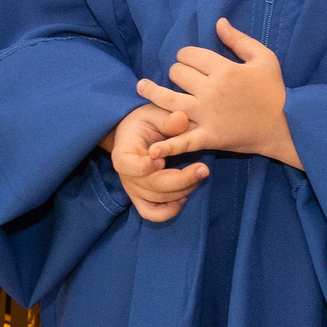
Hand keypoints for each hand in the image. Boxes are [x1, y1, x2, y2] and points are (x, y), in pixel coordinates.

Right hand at [103, 102, 206, 222]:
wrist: (136, 134)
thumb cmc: (145, 122)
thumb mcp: (154, 113)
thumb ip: (168, 118)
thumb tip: (181, 120)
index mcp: (123, 152)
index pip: (126, 165)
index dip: (143, 166)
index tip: (161, 159)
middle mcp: (126, 175)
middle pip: (150, 185)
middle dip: (180, 179)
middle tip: (203, 168)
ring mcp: (133, 189)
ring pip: (158, 198)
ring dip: (183, 189)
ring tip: (200, 173)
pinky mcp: (142, 198)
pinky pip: (152, 213)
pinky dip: (169, 211)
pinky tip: (184, 198)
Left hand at [140, 18, 299, 167]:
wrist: (287, 126)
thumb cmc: (274, 91)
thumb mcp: (264, 59)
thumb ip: (239, 39)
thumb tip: (218, 22)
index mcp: (225, 70)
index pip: (189, 55)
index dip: (186, 55)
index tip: (190, 61)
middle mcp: (211, 90)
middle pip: (177, 73)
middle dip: (177, 71)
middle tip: (183, 77)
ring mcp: (207, 115)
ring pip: (168, 99)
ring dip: (151, 92)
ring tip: (141, 87)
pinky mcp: (209, 137)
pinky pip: (183, 141)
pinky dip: (167, 146)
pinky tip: (150, 149)